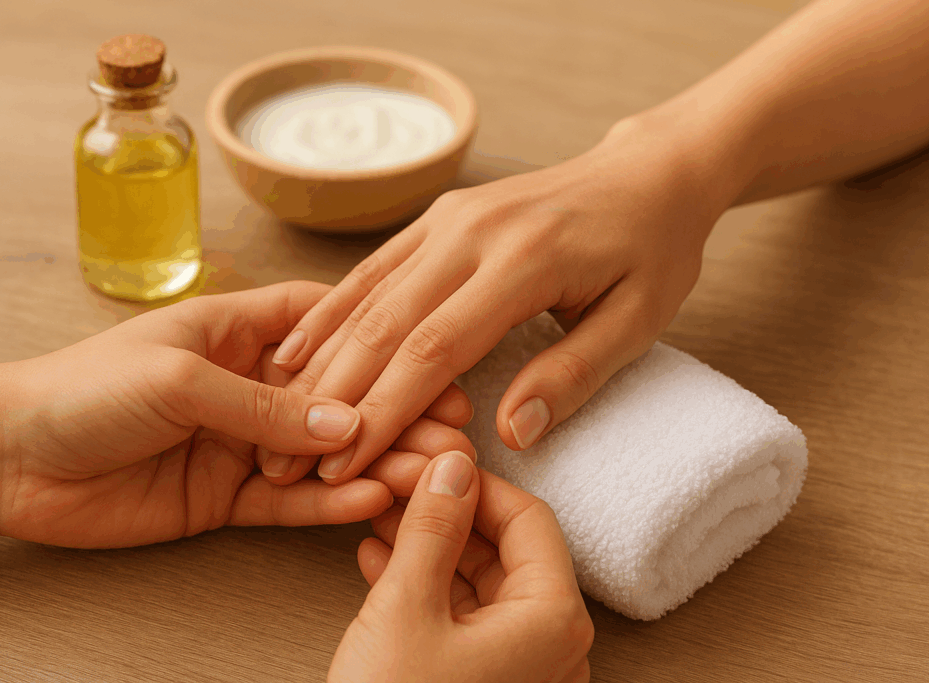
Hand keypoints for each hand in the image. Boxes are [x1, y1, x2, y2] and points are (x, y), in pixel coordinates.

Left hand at [0, 281, 466, 547]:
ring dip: (375, 461)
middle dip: (393, 407)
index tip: (433, 354)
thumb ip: (263, 406)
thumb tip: (346, 424)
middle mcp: (249, 386)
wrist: (11, 456)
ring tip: (428, 471)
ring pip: (324, 453)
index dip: (379, 340)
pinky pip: (290, 501)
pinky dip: (329, 505)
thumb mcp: (180, 378)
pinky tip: (370, 502)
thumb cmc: (84, 388)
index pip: (326, 326)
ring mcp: (243, 443)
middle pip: (339, 395)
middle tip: (451, 423)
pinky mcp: (228, 496)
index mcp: (238, 332)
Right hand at [270, 127, 720, 483]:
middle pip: (384, 324)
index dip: (383, 413)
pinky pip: (375, 267)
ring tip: (276, 413)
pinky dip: (332, 309)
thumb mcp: (639, 320)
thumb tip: (509, 434)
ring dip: (319, 357)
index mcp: (522, 263)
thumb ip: (572, 375)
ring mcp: (449, 218)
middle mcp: (471, 233)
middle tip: (285, 457)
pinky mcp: (439, 216)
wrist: (647, 171)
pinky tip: (297, 345)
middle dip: (332, 397)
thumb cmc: (652, 250)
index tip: (344, 466)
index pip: (434, 349)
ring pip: (367, 295)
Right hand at [329, 450, 593, 681]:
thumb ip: (433, 527)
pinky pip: (461, 621)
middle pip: (504, 550)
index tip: (431, 465)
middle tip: (398, 486)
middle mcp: (550, 645)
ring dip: (428, 547)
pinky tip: (379, 561)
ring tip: (380, 518)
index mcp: (552, 620)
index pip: (528, 518)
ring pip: (477, 584)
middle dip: (445, 514)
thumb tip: (452, 467)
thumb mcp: (406, 608)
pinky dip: (423, 587)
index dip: (475, 483)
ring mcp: (519, 670)